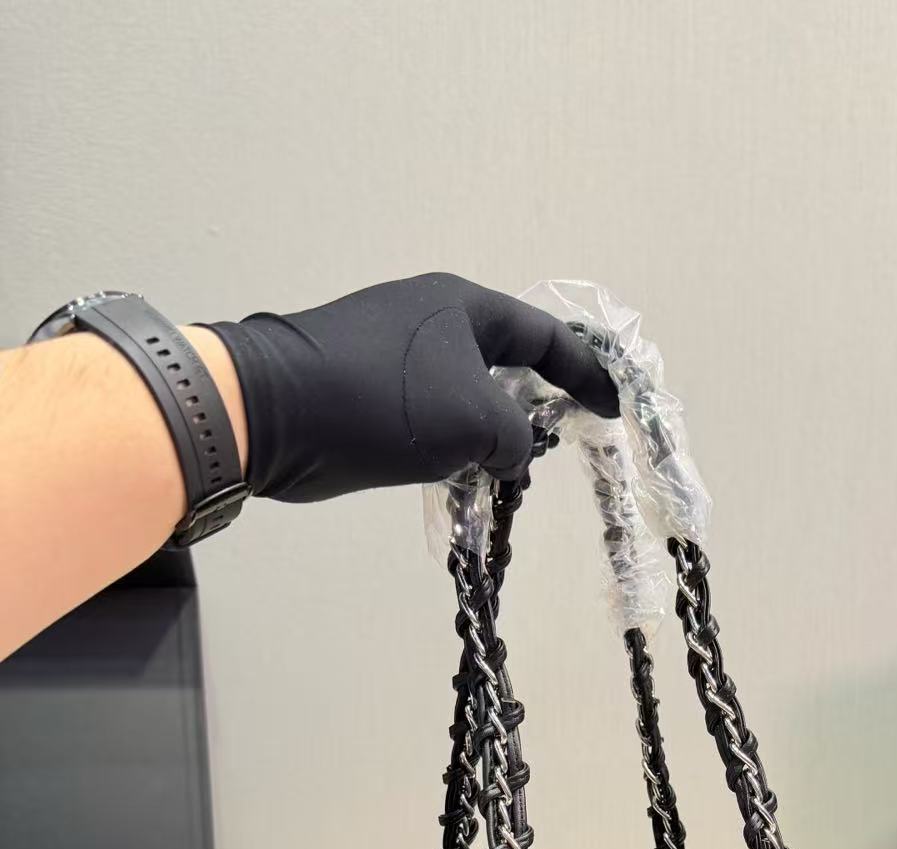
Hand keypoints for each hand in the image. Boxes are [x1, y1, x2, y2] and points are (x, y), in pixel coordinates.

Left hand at [209, 273, 618, 502]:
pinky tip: (454, 480)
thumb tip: (511, 453)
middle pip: (503, 364)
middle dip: (530, 409)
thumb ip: (514, 437)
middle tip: (548, 451)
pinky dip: (449, 446)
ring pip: (464, 396)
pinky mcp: (363, 389)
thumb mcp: (475, 421)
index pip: (544, 336)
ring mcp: (393, 352)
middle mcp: (431, 319)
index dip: (584, 374)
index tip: (609, 411)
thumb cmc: (384, 402)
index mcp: (464, 306)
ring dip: (486, 436)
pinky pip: (427, 416)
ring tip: (499, 478)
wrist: (272, 411)